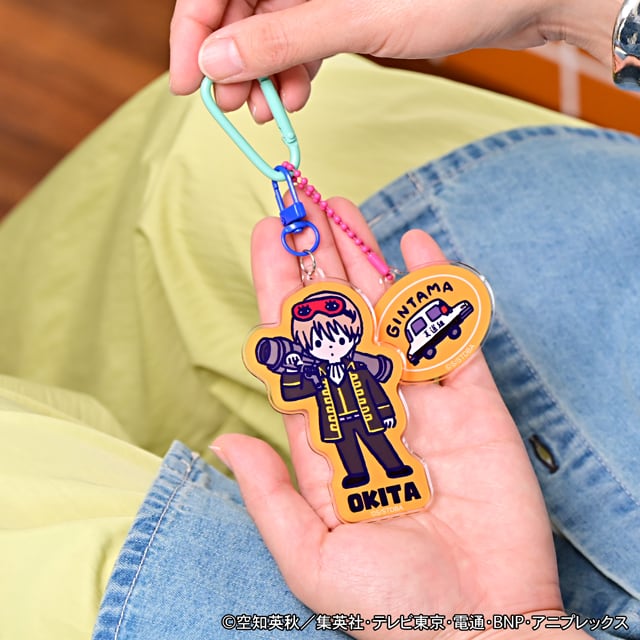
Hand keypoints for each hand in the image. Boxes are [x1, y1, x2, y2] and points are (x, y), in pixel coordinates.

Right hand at [170, 0, 618, 116]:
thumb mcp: (356, 18)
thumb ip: (283, 38)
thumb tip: (215, 58)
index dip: (194, 28)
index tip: (187, 80)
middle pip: (239, 6)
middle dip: (231, 59)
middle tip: (232, 107)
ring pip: (270, 27)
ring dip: (262, 72)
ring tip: (267, 112)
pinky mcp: (345, 7)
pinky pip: (302, 38)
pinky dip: (294, 70)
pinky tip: (298, 98)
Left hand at [212, 196, 589, 638]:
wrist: (475, 629)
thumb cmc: (389, 604)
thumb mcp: (311, 555)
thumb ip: (268, 492)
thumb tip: (224, 438)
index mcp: (325, 436)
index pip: (296, 346)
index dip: (279, 290)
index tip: (268, 238)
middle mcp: (369, 407)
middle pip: (339, 317)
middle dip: (317, 260)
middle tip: (301, 203)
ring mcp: (422, 400)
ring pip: (387, 314)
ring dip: (365, 259)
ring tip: (343, 208)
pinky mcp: (472, 403)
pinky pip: (451, 335)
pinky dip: (435, 291)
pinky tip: (416, 248)